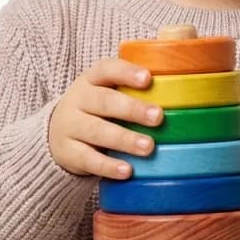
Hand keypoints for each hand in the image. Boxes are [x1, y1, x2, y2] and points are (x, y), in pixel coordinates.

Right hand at [48, 57, 161, 177]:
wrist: (56, 133)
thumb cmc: (97, 108)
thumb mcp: (107, 90)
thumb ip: (135, 85)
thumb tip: (183, 75)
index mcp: (91, 79)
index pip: (106, 69)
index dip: (126, 72)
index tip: (148, 78)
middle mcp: (78, 100)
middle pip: (104, 101)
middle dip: (132, 109)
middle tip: (158, 117)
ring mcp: (70, 127)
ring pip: (97, 131)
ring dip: (124, 139)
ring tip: (148, 147)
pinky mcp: (68, 153)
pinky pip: (87, 159)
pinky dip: (108, 166)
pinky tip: (127, 171)